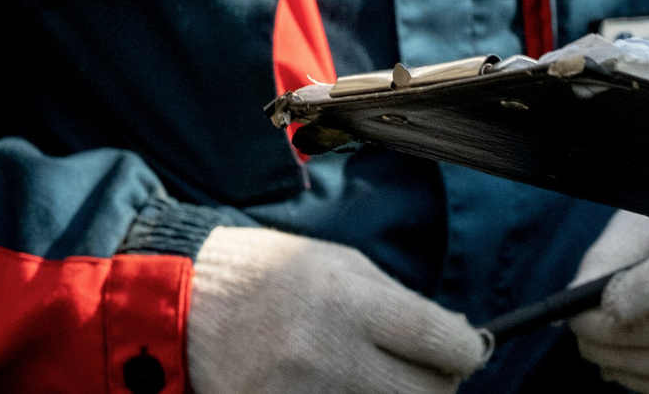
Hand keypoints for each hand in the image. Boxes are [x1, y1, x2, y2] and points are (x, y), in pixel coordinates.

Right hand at [186, 225, 486, 393]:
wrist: (181, 303)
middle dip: (436, 385)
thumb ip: (399, 304)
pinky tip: (346, 392)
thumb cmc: (269, 277)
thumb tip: (453, 337)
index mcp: (352, 303)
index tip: (466, 351)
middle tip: (426, 373)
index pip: (441, 341)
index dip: (467, 351)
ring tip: (378, 379)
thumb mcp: (342, 267)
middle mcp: (330, 354)